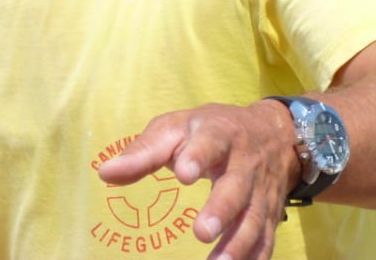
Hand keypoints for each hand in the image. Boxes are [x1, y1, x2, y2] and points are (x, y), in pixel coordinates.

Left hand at [97, 101, 297, 259]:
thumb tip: (105, 173)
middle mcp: (244, 162)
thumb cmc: (208, 130)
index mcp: (218, 134)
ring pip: (254, 217)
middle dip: (222, 209)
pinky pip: (267, 237)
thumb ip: (143, 152)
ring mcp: (261, 189)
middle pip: (237, 186)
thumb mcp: (175, 128)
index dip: (198, 157)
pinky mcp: (270, 211)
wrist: (271, 132)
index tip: (184, 174)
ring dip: (239, 243)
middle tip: (201, 231)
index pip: (210, 143)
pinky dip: (256, 257)